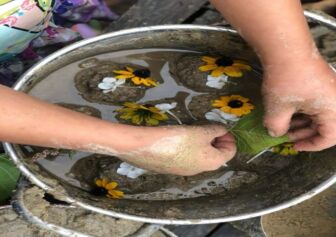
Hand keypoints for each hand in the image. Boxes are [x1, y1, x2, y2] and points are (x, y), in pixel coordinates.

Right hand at [117, 125, 235, 175]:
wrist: (146, 146)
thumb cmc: (178, 139)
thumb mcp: (200, 131)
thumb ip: (215, 130)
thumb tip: (222, 131)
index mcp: (212, 162)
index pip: (230, 151)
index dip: (229, 137)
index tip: (220, 126)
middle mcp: (201, 170)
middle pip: (216, 155)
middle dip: (215, 140)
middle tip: (207, 127)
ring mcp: (185, 171)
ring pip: (201, 156)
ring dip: (202, 143)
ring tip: (193, 131)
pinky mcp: (172, 168)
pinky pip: (187, 157)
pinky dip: (189, 148)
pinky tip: (180, 138)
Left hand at [262, 58, 335, 150]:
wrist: (286, 48)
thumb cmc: (286, 81)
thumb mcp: (278, 108)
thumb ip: (276, 126)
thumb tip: (274, 133)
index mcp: (334, 110)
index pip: (329, 138)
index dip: (311, 145)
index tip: (293, 146)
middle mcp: (335, 101)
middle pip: (323, 126)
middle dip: (302, 133)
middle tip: (283, 136)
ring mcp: (328, 90)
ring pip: (317, 114)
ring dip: (299, 122)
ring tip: (281, 126)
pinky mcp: (319, 82)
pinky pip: (314, 102)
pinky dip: (300, 110)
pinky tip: (285, 113)